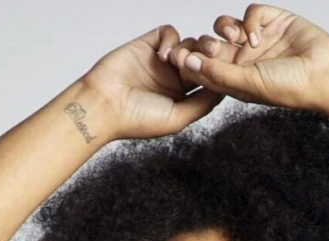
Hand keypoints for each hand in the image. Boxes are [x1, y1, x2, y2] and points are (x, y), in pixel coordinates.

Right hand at [83, 23, 226, 138]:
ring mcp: (162, 60)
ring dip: (189, 49)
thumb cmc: (136, 119)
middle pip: (202, 58)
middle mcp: (174, 78)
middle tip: (208, 57)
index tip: (223, 72)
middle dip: (207, 57)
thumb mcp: (177, 119)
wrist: (104, 104)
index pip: (208, 80)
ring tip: (178, 63)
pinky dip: (171, 40)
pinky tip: (163, 55)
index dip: (217, 74)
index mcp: (183, 98)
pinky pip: (169, 32)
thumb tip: (223, 90)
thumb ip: (202, 104)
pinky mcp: (149, 44)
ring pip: (189, 43)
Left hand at [161, 8, 328, 110]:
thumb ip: (217, 74)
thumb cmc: (289, 87)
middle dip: (207, 44)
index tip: (181, 56)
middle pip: (213, 45)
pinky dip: (250, 20)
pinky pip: (251, 12)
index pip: (206, 68)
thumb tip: (190, 63)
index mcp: (236, 80)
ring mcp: (258, 39)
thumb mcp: (248, 84)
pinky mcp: (272, 20)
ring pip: (227, 25)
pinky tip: (258, 35)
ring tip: (233, 36)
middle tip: (210, 46)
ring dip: (225, 27)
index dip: (192, 61)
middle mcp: (244, 60)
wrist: (324, 73)